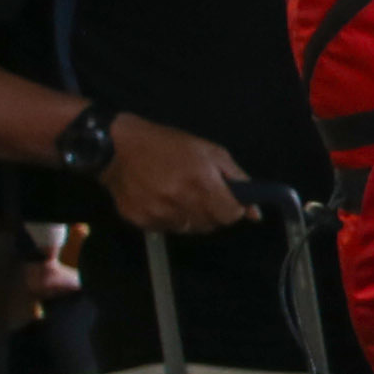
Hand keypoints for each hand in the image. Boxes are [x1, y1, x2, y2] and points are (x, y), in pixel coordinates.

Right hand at [100, 112, 249, 233]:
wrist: (117, 148)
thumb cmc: (168, 144)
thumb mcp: (209, 151)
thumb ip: (236, 179)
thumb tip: (256, 212)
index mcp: (201, 181)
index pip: (230, 214)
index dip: (233, 209)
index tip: (228, 201)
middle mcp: (180, 200)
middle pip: (211, 224)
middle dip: (213, 212)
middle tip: (201, 194)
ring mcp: (159, 213)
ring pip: (190, 229)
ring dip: (191, 216)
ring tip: (179, 194)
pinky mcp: (141, 221)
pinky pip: (167, 229)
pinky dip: (170, 218)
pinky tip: (161, 199)